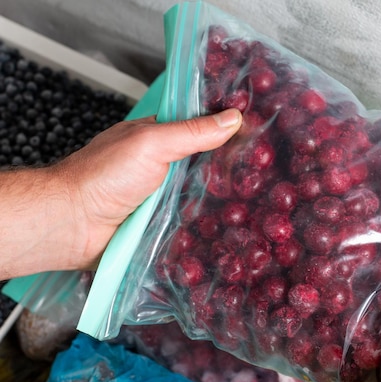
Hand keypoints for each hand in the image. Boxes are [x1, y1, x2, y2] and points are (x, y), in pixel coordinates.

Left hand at [0, 109, 240, 279]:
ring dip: (222, 199)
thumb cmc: (102, 176)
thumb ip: (192, 132)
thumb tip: (232, 119)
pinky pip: (192, 220)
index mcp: (157, 136)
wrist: (72, 224)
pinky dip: (208, 222)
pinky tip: (232, 225)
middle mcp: (162, 165)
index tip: (258, 133)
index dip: (226, 129)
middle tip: (267, 172)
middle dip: (230, 167)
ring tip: (260, 200)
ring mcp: (163, 196)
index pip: (199, 127)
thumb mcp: (152, 143)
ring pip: (202, 194)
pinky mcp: (163, 224)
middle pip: (205, 163)